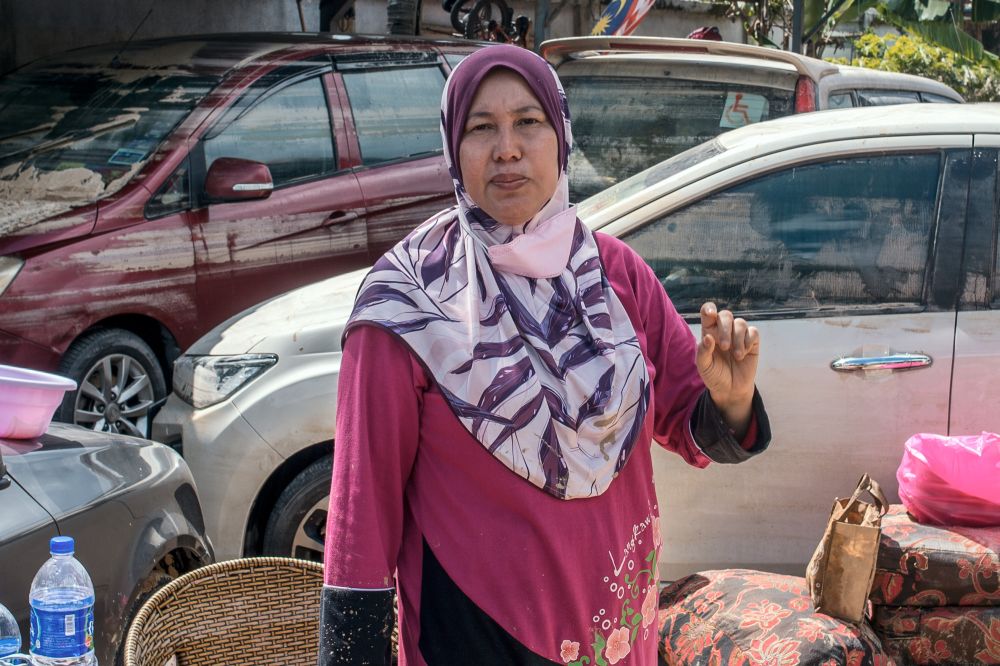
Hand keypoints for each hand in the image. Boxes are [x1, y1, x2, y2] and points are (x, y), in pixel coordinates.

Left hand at [696, 302, 759, 435]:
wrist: (730, 389)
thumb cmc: (714, 375)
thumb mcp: (704, 366)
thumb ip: (703, 352)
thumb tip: (707, 337)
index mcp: (709, 332)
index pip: (708, 313)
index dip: (709, 309)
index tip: (711, 314)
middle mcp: (723, 330)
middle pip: (726, 315)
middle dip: (725, 329)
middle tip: (724, 347)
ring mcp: (738, 335)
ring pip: (740, 322)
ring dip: (738, 338)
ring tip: (736, 356)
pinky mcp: (751, 342)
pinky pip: (753, 332)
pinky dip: (748, 341)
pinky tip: (743, 354)